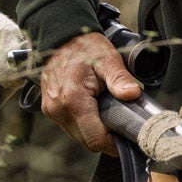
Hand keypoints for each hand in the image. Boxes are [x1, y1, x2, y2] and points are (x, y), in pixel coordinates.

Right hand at [40, 31, 142, 153]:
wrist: (60, 35)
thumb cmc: (83, 46)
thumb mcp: (107, 59)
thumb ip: (120, 78)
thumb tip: (133, 94)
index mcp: (72, 100)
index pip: (95, 139)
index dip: (114, 145)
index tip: (128, 140)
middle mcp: (58, 109)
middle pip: (87, 141)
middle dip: (106, 138)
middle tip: (122, 128)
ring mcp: (51, 110)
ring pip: (78, 136)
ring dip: (94, 132)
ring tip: (109, 117)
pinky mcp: (49, 109)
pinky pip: (70, 127)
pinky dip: (84, 125)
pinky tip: (94, 112)